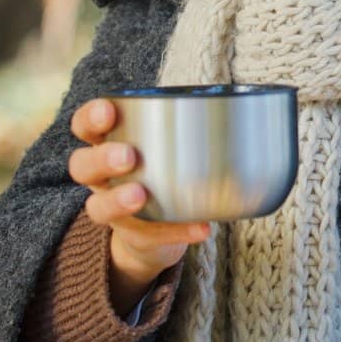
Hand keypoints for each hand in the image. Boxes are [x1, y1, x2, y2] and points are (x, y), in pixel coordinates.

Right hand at [68, 97, 211, 315]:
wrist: (156, 231)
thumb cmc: (168, 171)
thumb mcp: (174, 146)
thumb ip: (200, 124)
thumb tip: (258, 101)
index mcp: (109, 145)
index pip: (85, 127)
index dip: (91, 118)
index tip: (109, 111)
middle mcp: (102, 179)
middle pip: (82, 166)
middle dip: (103, 158)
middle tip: (129, 156)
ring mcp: (114, 212)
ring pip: (98, 208)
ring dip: (120, 200)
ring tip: (142, 195)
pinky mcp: (136, 239)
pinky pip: (151, 237)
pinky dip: (179, 231)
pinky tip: (202, 228)